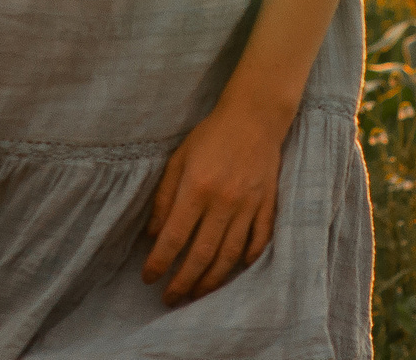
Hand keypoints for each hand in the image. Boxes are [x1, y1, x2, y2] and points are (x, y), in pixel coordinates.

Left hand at [142, 96, 287, 306]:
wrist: (254, 117)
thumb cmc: (210, 137)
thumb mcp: (178, 160)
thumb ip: (164, 198)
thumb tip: (153, 235)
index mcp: (196, 189)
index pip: (174, 237)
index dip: (159, 263)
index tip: (148, 278)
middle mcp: (223, 202)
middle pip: (201, 255)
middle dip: (183, 283)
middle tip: (169, 299)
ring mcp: (249, 206)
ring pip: (229, 256)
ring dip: (211, 281)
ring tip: (196, 294)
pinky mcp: (267, 206)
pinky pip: (258, 241)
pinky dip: (246, 260)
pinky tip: (233, 271)